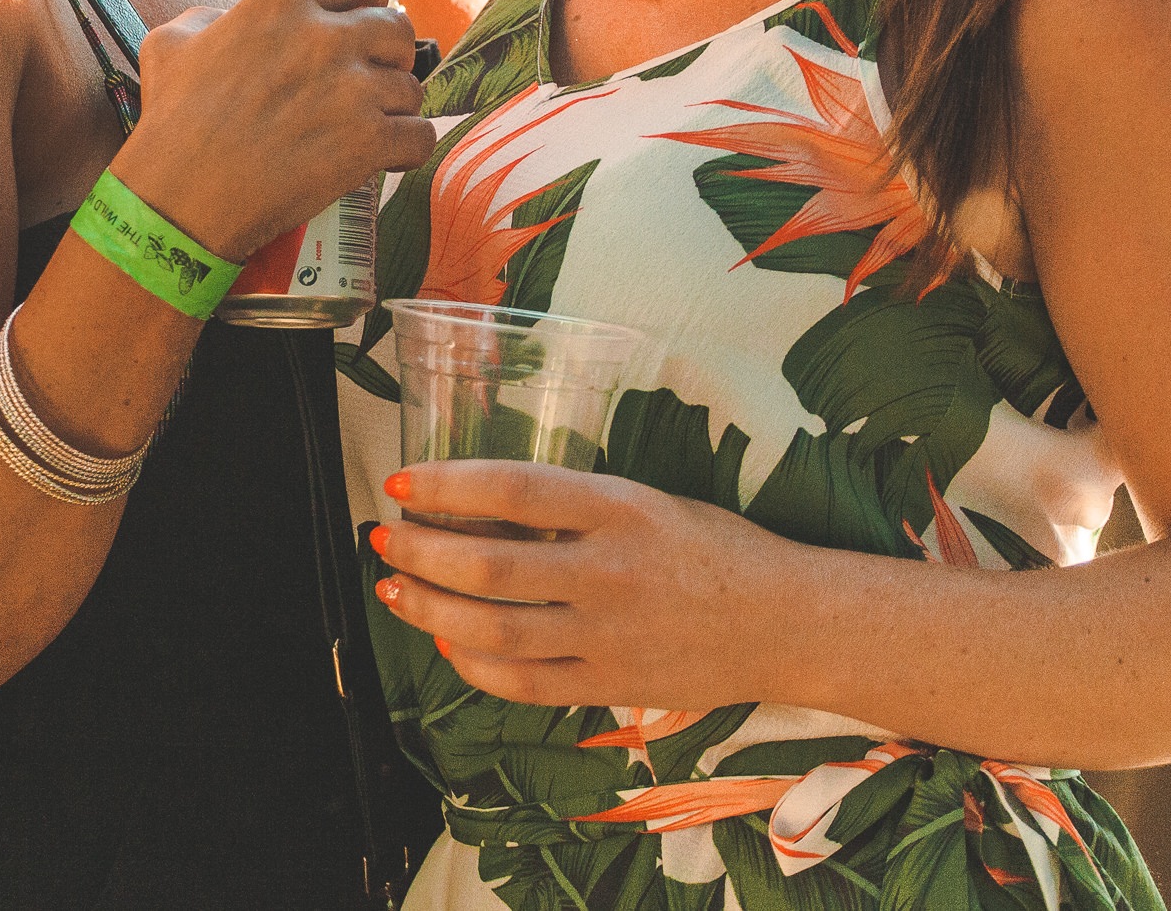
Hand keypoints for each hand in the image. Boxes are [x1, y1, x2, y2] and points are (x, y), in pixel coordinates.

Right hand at [112, 0, 433, 260]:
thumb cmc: (172, 124)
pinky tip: (379, 156)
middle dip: (386, 54)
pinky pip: (420, 135)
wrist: (181, 198)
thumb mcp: (171, 43)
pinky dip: (405, 148)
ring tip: (360, 126)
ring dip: (392, 107)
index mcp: (280, 2)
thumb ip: (211, 17)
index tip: (356, 21)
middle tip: (362, 81)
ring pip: (411, 86)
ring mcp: (352, 90)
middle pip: (398, 27)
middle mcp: (324, 37)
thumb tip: (228, 19)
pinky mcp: (369, 142)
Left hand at [369, 461, 788, 713]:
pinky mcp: (611, 686)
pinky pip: (525, 683)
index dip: (447, 486)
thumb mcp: (648, 501)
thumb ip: (575, 505)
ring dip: (430, 608)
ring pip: (495, 629)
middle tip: (383, 538)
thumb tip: (482, 505)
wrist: (787, 622)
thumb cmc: (714, 549)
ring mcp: (609, 636)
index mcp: (622, 509)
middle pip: (490, 565)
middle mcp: (610, 572)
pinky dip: (476, 665)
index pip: (514, 490)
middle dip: (420, 552)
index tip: (402, 483)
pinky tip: (448, 642)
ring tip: (394, 588)